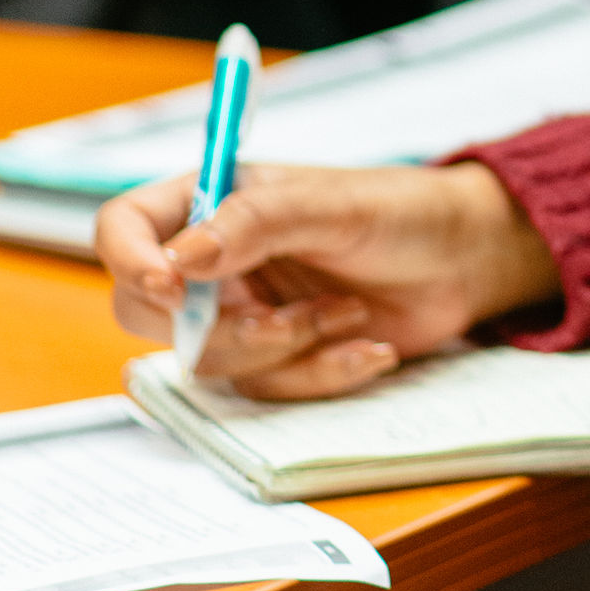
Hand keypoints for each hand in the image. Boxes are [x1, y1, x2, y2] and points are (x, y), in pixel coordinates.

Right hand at [99, 161, 558, 400]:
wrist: (464, 262)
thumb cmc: (401, 212)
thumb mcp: (333, 205)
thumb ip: (256, 222)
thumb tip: (182, 257)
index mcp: (211, 202)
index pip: (125, 226)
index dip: (128, 258)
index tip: (169, 283)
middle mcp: (214, 260)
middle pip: (147, 310)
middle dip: (217, 329)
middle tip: (283, 323)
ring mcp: (242, 312)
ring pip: (210, 362)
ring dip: (285, 350)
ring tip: (348, 313)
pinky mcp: (278, 358)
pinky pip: (268, 388)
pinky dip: (320, 373)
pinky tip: (368, 345)